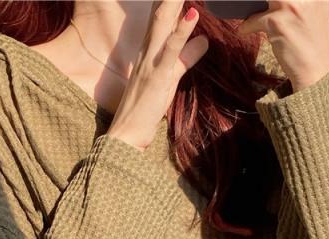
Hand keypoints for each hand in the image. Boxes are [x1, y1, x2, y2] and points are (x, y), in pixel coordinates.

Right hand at [107, 0, 208, 149]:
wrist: (126, 135)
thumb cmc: (146, 108)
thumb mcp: (170, 79)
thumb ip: (186, 58)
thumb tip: (202, 41)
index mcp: (150, 49)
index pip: (162, 12)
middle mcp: (148, 50)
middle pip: (161, 9)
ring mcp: (151, 62)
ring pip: (164, 22)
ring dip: (173, 0)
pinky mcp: (157, 77)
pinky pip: (170, 51)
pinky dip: (180, 32)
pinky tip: (191, 14)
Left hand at [236, 0, 328, 91]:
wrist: (318, 71)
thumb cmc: (313, 43)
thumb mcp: (314, 10)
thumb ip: (297, 0)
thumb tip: (269, 1)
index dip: (271, 0)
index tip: (267, 3)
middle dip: (262, 2)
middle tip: (256, 7)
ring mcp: (292, 4)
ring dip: (252, 6)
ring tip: (252, 16)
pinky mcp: (277, 22)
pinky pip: (253, 19)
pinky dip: (247, 26)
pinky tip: (246, 31)